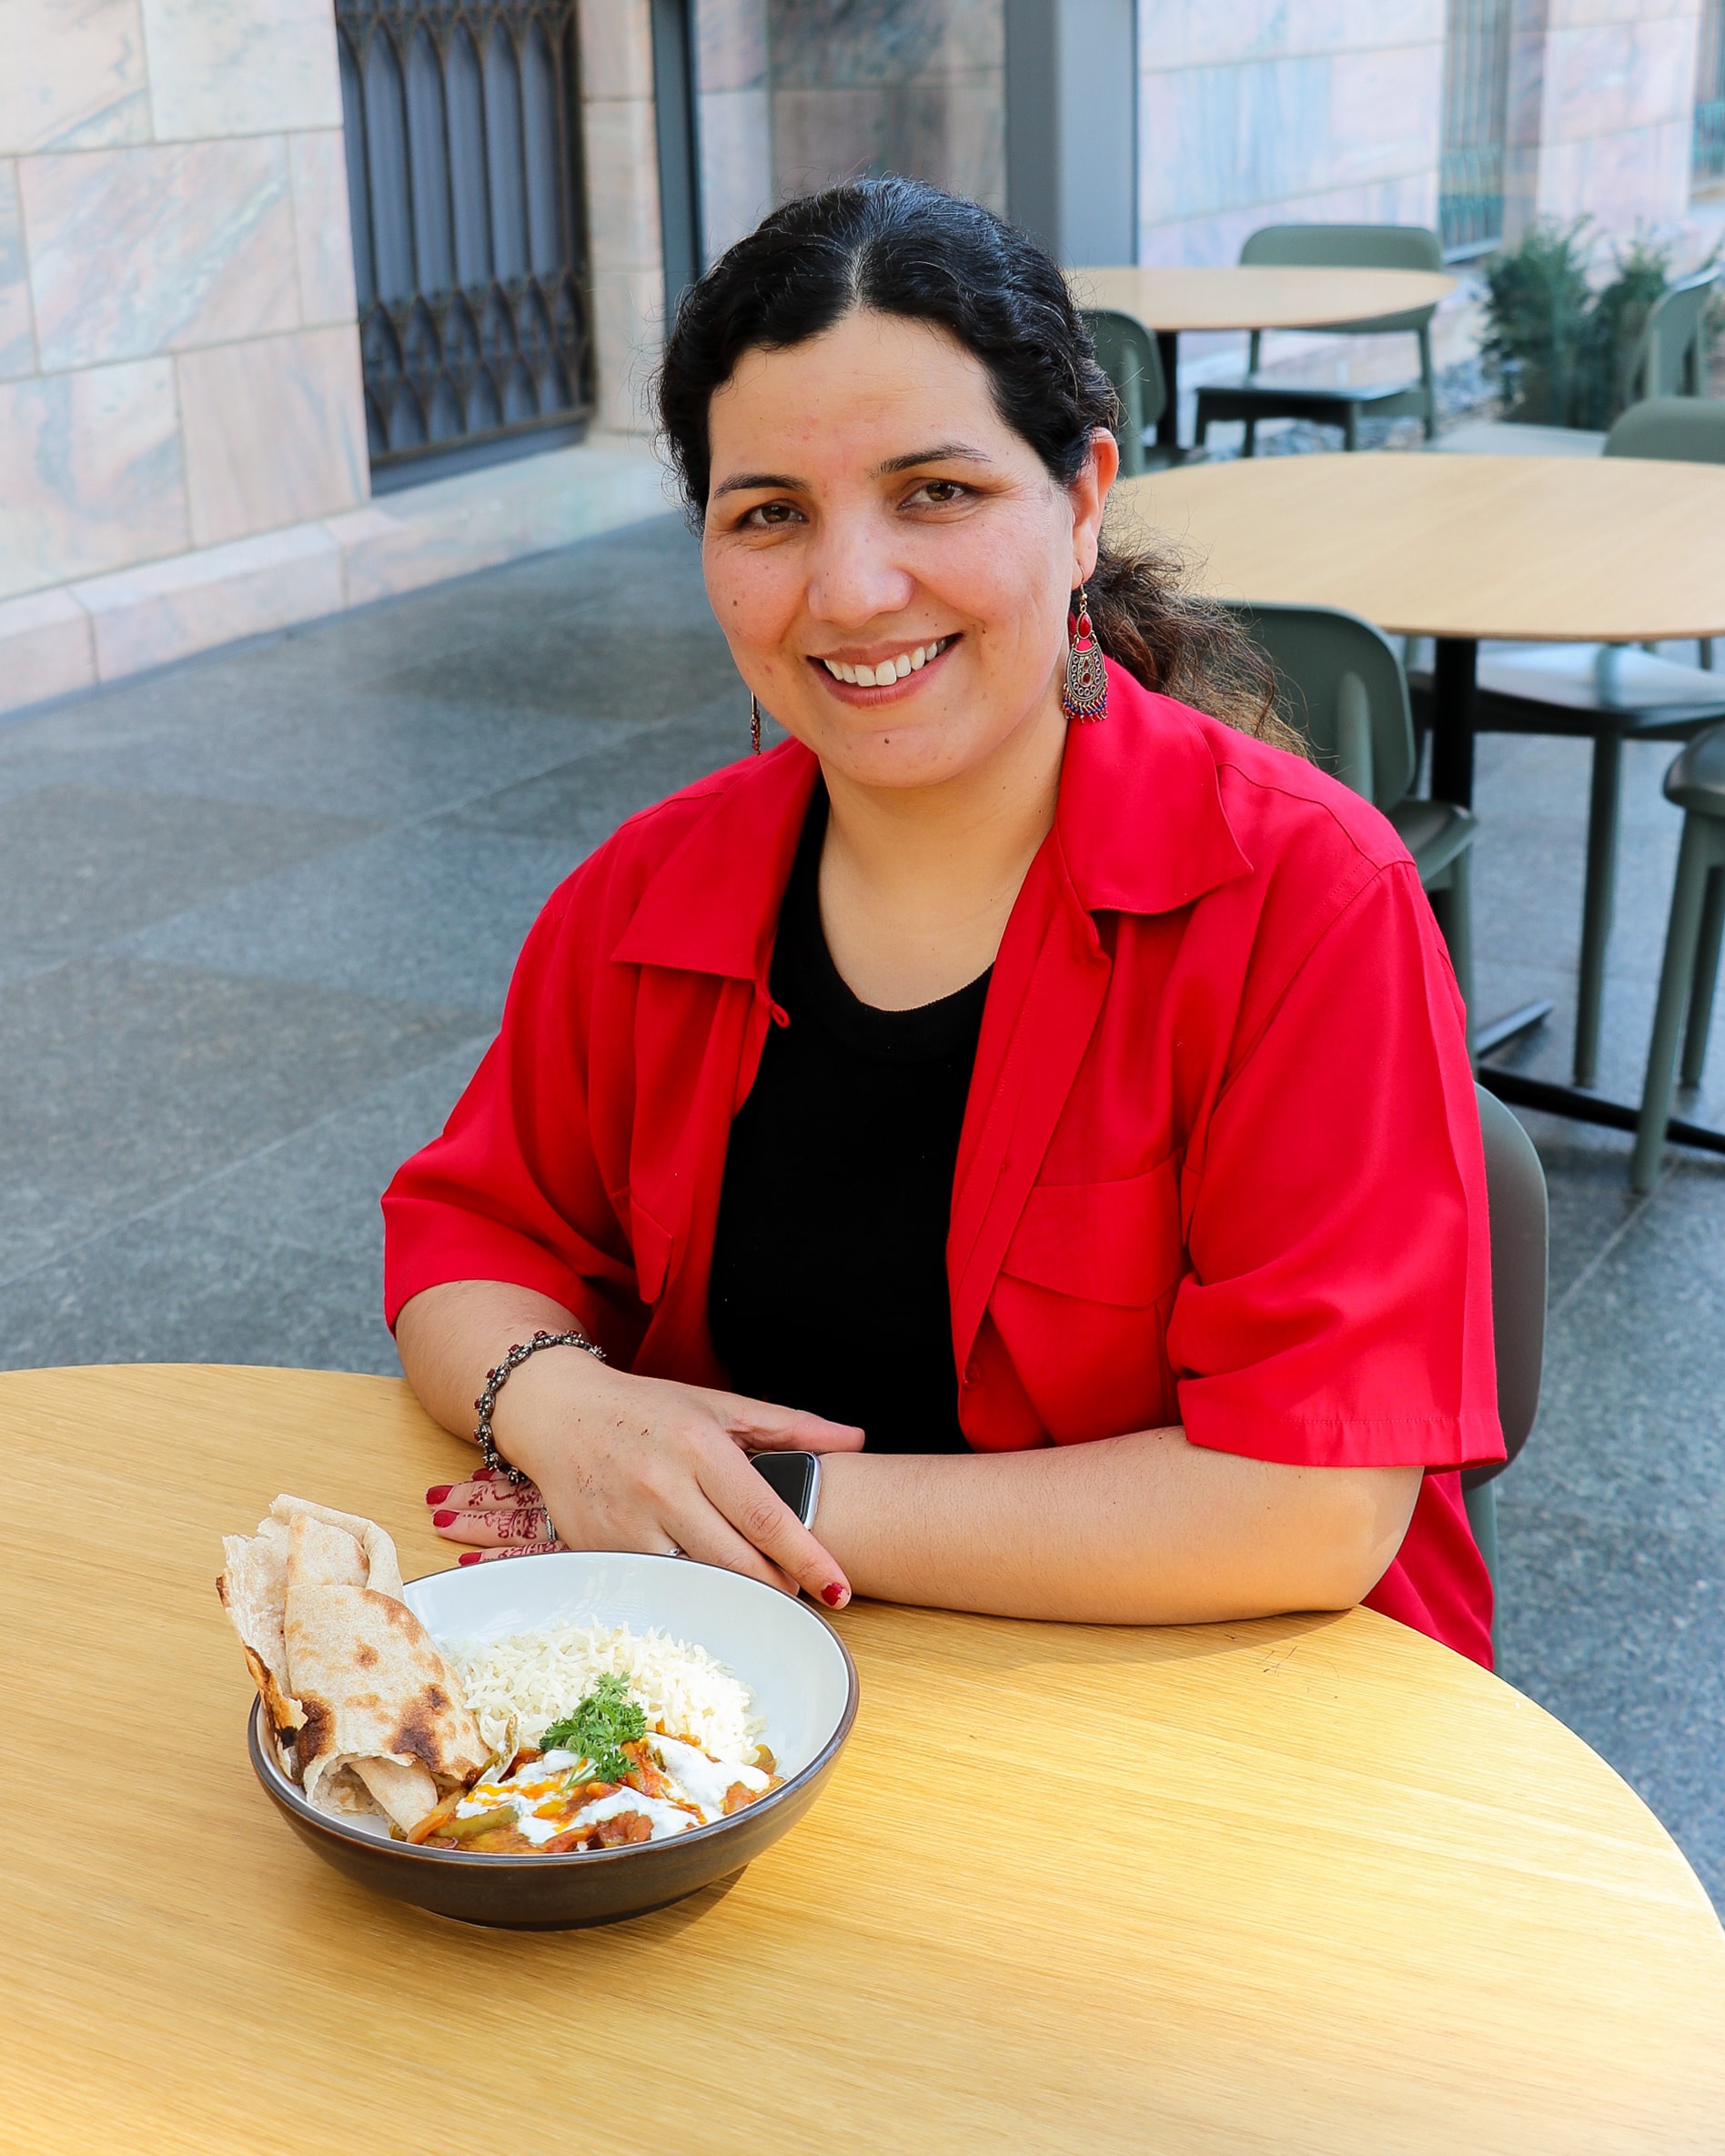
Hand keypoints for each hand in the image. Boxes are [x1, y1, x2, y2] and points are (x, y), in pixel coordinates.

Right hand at [426, 1351, 864, 1603]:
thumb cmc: (647, 1410)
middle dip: (777, 1588)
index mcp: (699, 1445)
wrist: (557, 1412)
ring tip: (760, 1595)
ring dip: (734, 1595)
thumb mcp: (719, 1404)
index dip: (807, 1557)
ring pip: (695, 1580)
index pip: (765, 1515)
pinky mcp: (598, 1549)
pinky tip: (706, 1590)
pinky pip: (655, 1585)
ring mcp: (625, 1523)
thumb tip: (855, 1439)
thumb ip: (790, 1425)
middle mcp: (662, 1485)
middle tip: (805, 1597)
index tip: (839, 1588)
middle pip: (735, 1560)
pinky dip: (687, 1593)